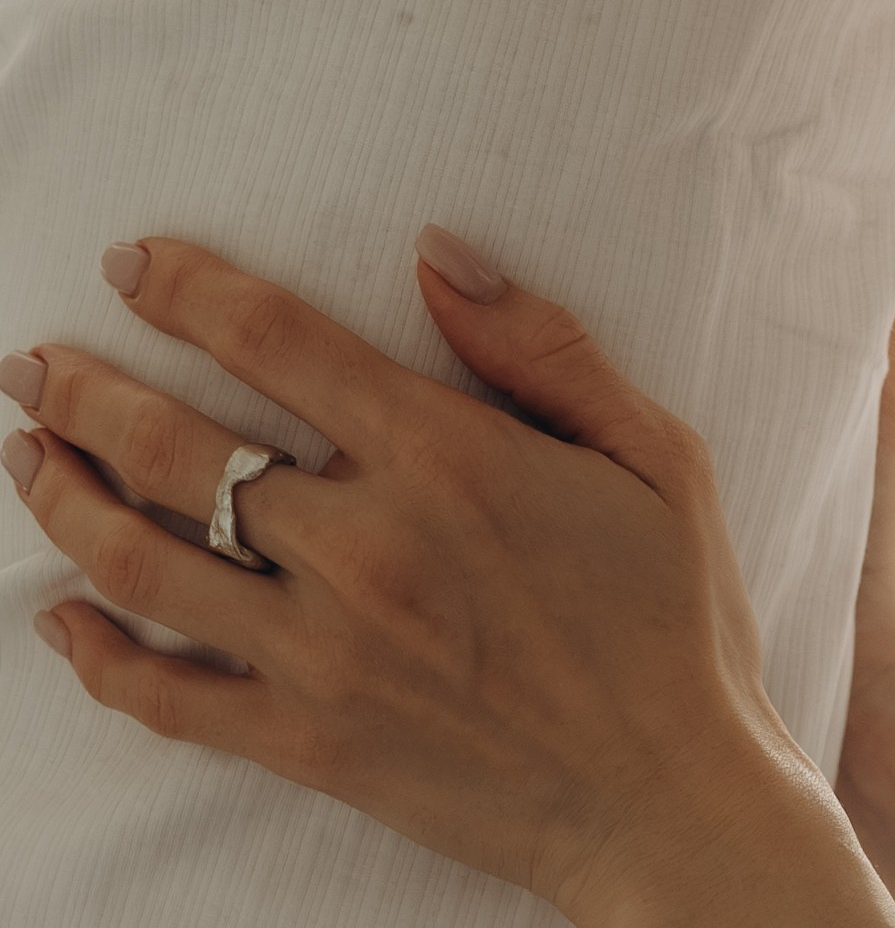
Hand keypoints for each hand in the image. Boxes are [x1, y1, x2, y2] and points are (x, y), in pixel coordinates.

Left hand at [4, 237, 892, 927]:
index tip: (129, 262)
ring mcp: (323, 656)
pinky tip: (59, 618)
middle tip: (31, 363)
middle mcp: (364, 548)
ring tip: (27, 455)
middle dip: (88, 393)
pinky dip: (96, 657)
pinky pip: (167, 698)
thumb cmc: (672, 613)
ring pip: (148, 563)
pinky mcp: (307, 743)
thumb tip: (438, 253)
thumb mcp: (649, 450)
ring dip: (68, 500)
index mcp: (445, 458)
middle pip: (181, 448)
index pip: (278, 343)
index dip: (190, 291)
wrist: (667, 798)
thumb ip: (539, 346)